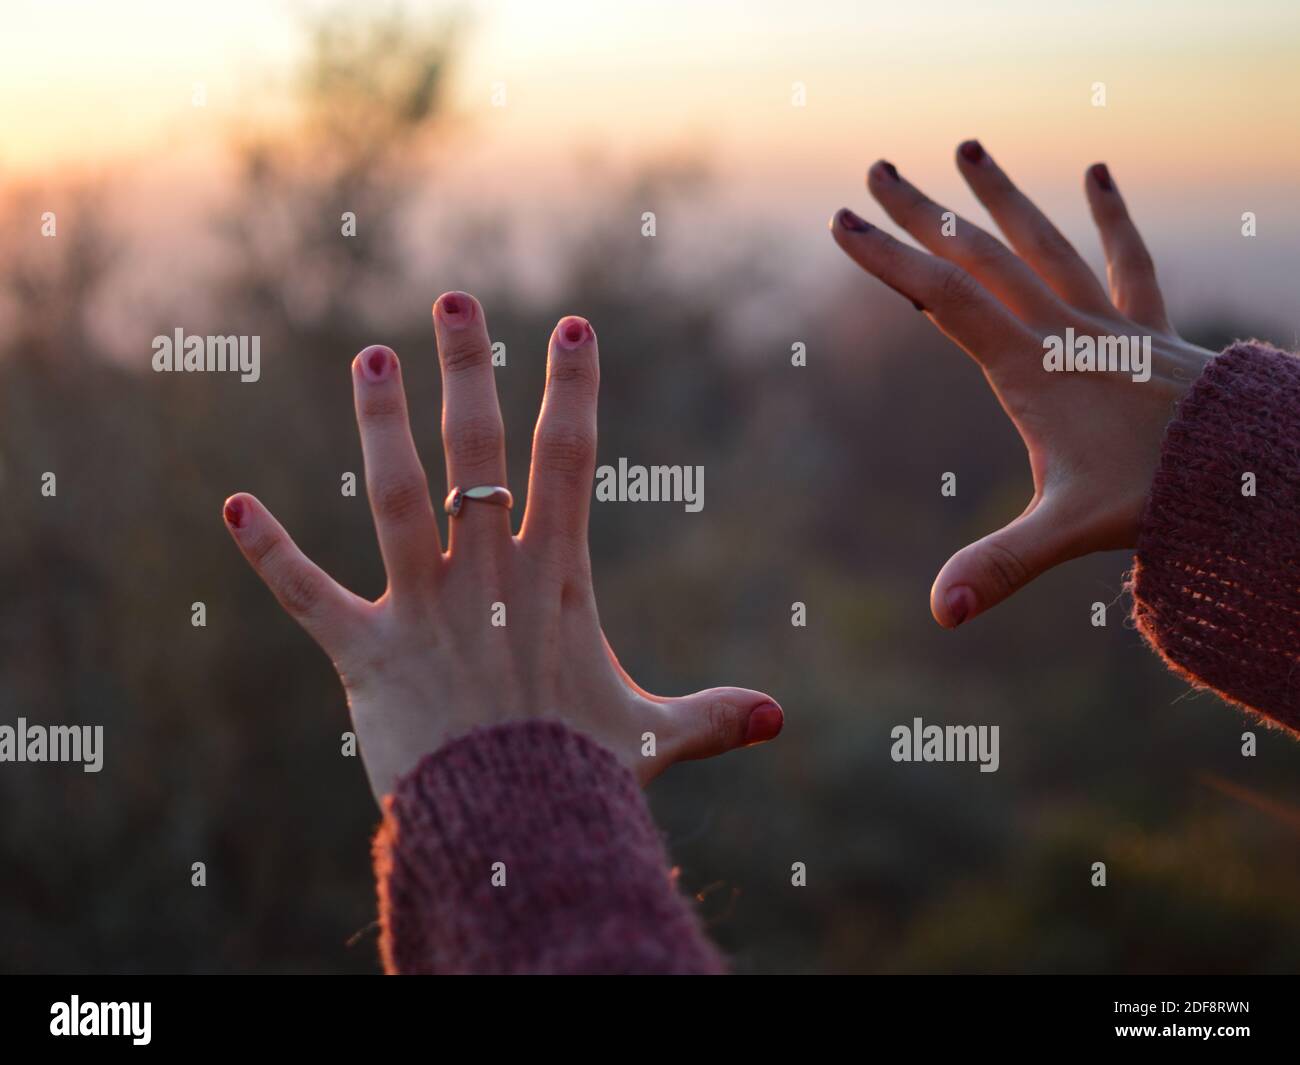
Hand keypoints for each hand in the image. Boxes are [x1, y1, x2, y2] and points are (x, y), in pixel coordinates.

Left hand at [223, 292, 782, 802]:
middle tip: (452, 301)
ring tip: (369, 357)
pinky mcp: (365, 652)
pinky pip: (306, 594)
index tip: (571, 327)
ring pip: (396, 495)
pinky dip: (268, 552)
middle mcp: (488, 573)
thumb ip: (714, 716)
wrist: (513, 832)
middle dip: (469, 370)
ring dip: (380, 424)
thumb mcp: (656, 737)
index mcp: (556, 577)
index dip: (572, 389)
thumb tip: (780, 719)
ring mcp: (423, 607)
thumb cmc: (583, 778)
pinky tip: (232, 505)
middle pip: (477, 451)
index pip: (569, 460)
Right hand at [831, 144, 1214, 627]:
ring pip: (1044, 245)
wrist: (1250, 472)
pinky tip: (1096, 174)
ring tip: (969, 148)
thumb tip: (941, 612)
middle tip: (878, 171)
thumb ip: (999, 566)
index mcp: (1030, 366)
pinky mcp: (1145, 330)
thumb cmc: (1157, 495)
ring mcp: (1106, 324)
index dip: (888, 260)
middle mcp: (1062, 330)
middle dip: (923, 215)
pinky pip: (1125, 263)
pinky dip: (1110, 220)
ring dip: (1001, 200)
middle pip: (980, 257)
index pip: (943, 299)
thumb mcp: (1067, 532)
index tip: (842, 223)